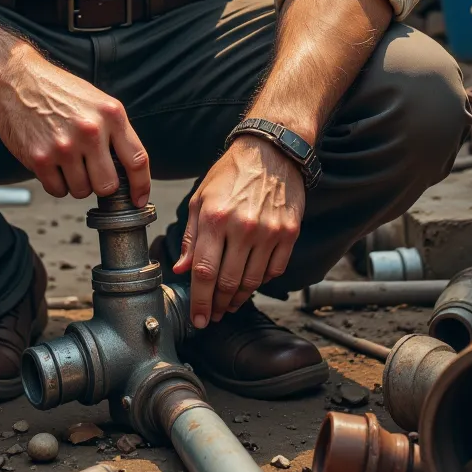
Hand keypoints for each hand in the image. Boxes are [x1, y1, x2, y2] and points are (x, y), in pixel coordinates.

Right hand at [0, 44, 150, 204]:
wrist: (16, 79)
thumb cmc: (57, 90)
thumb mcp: (97, 101)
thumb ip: (114, 131)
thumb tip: (126, 169)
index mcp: (111, 114)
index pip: (137, 160)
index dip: (141, 186)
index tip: (138, 199)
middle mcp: (91, 131)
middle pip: (108, 185)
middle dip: (100, 184)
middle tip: (90, 171)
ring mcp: (65, 146)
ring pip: (82, 191)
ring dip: (76, 183)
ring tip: (66, 159)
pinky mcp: (40, 158)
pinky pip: (57, 190)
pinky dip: (56, 183)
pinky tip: (51, 163)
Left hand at [173, 135, 304, 328]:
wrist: (271, 152)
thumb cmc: (231, 174)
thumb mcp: (201, 199)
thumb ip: (191, 237)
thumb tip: (182, 269)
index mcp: (215, 218)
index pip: (205, 272)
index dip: (201, 301)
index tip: (199, 319)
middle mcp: (243, 227)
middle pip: (228, 282)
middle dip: (219, 305)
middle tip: (214, 315)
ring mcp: (269, 232)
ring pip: (252, 281)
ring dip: (239, 298)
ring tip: (230, 304)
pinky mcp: (289, 233)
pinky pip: (275, 270)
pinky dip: (262, 281)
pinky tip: (251, 282)